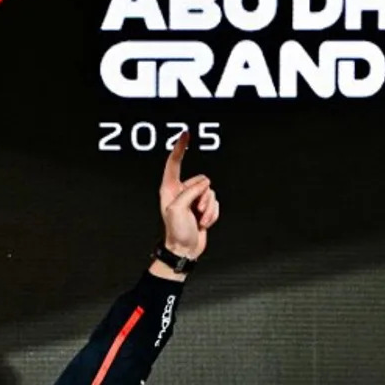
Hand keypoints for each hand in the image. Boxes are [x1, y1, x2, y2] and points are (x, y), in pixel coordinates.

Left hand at [158, 131, 218, 258]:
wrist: (185, 250)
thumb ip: (191, 191)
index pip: (174, 163)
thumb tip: (205, 184)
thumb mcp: (178, 208)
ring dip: (208, 208)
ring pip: (211, 192)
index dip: (180, 148)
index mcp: (169, 189)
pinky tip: (203, 223)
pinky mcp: (203, 208)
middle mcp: (181, 192)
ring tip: (198, 219)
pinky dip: (212, 214)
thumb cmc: (176, 232)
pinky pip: (215, 203)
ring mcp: (193, 200)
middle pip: (201, 180)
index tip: (185, 134)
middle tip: (195, 211)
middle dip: (203, 196)